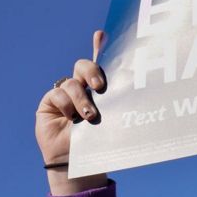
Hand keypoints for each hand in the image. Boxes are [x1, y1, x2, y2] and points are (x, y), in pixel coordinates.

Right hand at [37, 31, 109, 195]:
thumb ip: (124, 101)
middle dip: (93, 70)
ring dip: (82, 99)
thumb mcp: (118, 118)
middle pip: (85, 66)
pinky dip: (66, 104)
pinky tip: (71, 118)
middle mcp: (83, 87)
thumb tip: (147, 88)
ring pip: (72, 82)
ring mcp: (65, 94)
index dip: (100, 46)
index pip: (102, 63)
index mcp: (101, 89)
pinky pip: (57, 94)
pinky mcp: (49, 103)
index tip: (102, 34)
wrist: (81, 162)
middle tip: (102, 87)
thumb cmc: (103, 140)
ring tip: (90, 117)